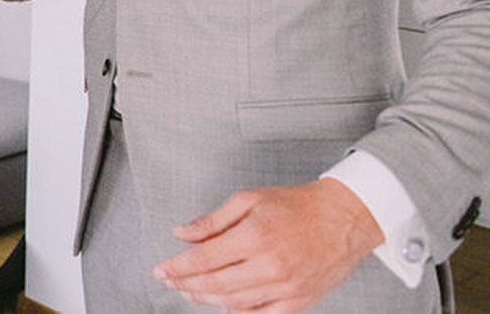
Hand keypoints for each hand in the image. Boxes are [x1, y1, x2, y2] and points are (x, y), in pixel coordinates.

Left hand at [154, 179, 382, 311]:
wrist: (342, 219)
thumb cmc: (295, 206)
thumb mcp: (248, 200)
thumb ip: (212, 221)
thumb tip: (181, 234)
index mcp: (254, 237)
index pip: (204, 259)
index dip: (177, 267)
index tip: (161, 270)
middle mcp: (270, 266)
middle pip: (215, 284)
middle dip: (186, 285)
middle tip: (171, 282)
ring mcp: (286, 287)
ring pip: (235, 303)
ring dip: (207, 299)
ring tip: (191, 292)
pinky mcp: (299, 301)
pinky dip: (239, 312)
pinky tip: (224, 305)